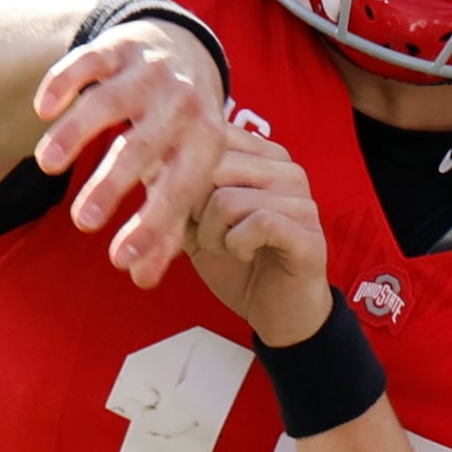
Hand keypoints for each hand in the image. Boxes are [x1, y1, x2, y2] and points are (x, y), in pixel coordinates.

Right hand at [32, 18, 228, 286]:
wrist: (184, 49)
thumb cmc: (179, 132)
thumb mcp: (184, 174)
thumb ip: (166, 227)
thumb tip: (141, 279)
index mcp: (206, 142)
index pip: (180, 189)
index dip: (152, 226)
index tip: (118, 259)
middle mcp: (182, 104)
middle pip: (143, 147)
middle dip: (112, 186)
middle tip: (83, 223)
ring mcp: (150, 71)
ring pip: (108, 102)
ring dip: (76, 133)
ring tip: (47, 167)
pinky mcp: (119, 46)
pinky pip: (89, 61)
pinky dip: (64, 82)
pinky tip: (42, 111)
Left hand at [186, 126, 331, 345]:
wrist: (275, 312)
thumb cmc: (239, 264)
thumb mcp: (196, 223)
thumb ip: (176, 192)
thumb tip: (144, 164)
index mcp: (261, 156)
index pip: (208, 138)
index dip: (179, 175)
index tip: (181, 207)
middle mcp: (285, 168)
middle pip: (211, 166)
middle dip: (192, 209)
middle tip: (206, 234)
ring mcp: (300, 197)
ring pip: (226, 200)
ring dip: (213, 235)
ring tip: (228, 247)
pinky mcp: (307, 230)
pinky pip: (256, 224)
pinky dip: (236, 246)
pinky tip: (247, 254)